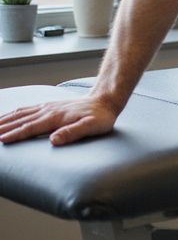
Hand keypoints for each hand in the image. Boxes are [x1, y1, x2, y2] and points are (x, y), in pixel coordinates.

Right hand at [0, 95, 118, 145]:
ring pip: (21, 113)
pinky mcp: (49, 105)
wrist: (105, 99)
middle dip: (3, 127)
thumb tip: (54, 140)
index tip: (1, 140)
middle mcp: (48, 110)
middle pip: (20, 120)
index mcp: (56, 118)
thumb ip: (73, 132)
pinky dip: (13, 113)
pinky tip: (7, 116)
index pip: (30, 128)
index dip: (15, 135)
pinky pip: (27, 109)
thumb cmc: (101, 116)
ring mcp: (48, 107)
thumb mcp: (93, 127)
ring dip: (5, 119)